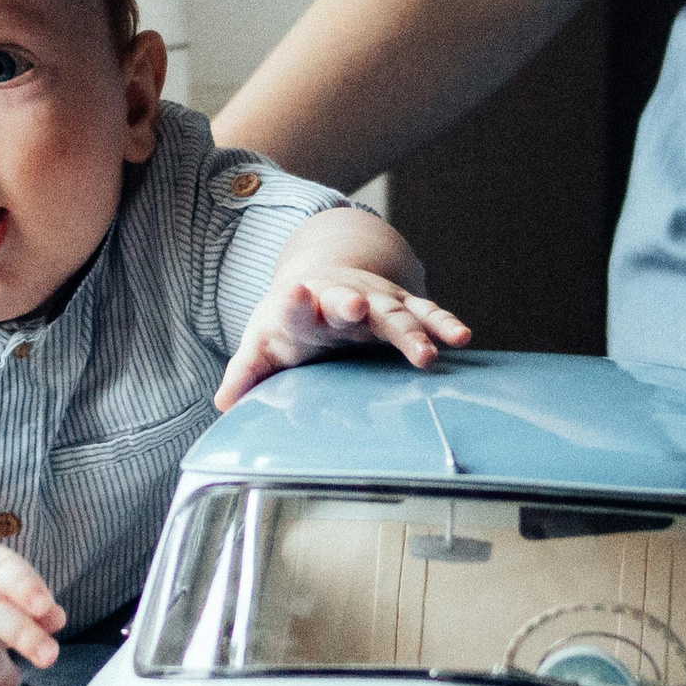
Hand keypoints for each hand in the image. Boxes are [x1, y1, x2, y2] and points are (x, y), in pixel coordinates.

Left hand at [216, 267, 471, 409]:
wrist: (323, 282)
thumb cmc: (289, 322)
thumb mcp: (263, 344)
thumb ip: (246, 372)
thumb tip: (223, 403)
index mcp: (301, 310)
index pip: (295, 305)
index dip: (296, 303)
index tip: (297, 295)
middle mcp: (340, 301)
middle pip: (347, 303)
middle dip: (351, 306)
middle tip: (354, 307)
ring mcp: (375, 302)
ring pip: (395, 313)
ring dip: (410, 331)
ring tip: (426, 354)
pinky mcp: (402, 306)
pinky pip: (427, 315)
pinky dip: (444, 324)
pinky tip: (462, 337)